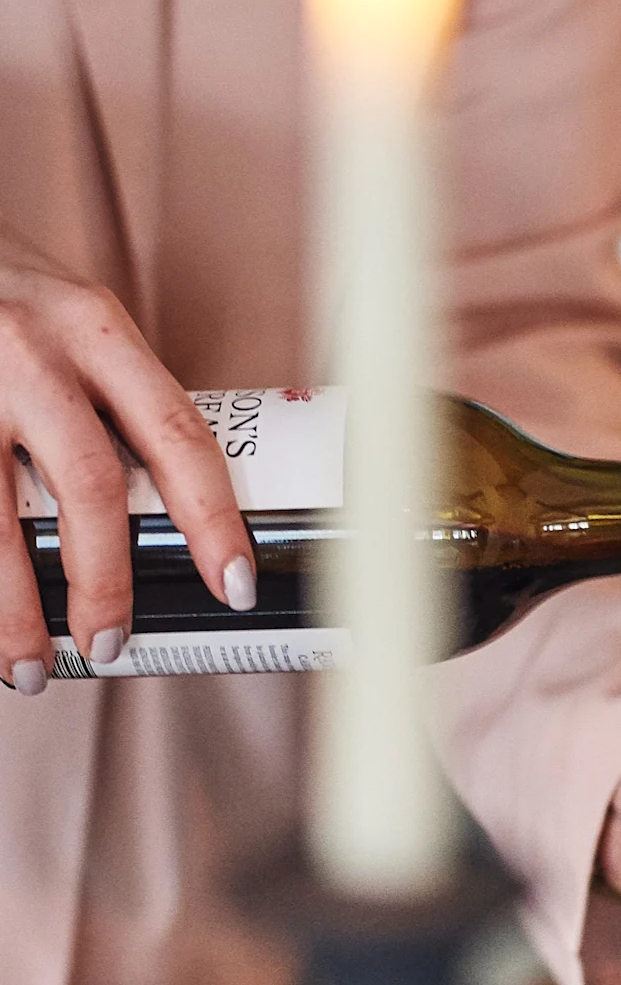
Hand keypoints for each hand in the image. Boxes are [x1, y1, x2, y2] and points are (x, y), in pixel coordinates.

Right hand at [0, 239, 255, 687]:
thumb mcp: (68, 318)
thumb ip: (109, 393)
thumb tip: (166, 503)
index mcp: (95, 328)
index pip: (177, 436)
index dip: (214, 520)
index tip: (235, 586)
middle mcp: (32, 350)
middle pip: (90, 486)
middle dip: (105, 582)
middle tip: (109, 644)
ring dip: (14, 609)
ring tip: (27, 666)